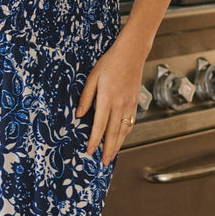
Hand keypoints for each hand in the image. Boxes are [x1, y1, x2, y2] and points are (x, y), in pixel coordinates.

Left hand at [76, 39, 144, 165]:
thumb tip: (79, 116)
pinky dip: (125, 134)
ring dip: (118, 145)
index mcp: (107, 98)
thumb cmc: (109, 63)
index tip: (89, 151)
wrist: (131, 53)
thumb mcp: (92, 78)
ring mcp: (130, 104)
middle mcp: (120, 104)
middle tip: (104, 162)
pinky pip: (130, 123)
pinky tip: (121, 140)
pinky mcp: (135, 102)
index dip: (94, 140)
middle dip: (108, 149)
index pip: (100, 125)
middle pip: (114, 133)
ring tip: (112, 156)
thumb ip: (85, 98)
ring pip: (124, 130)